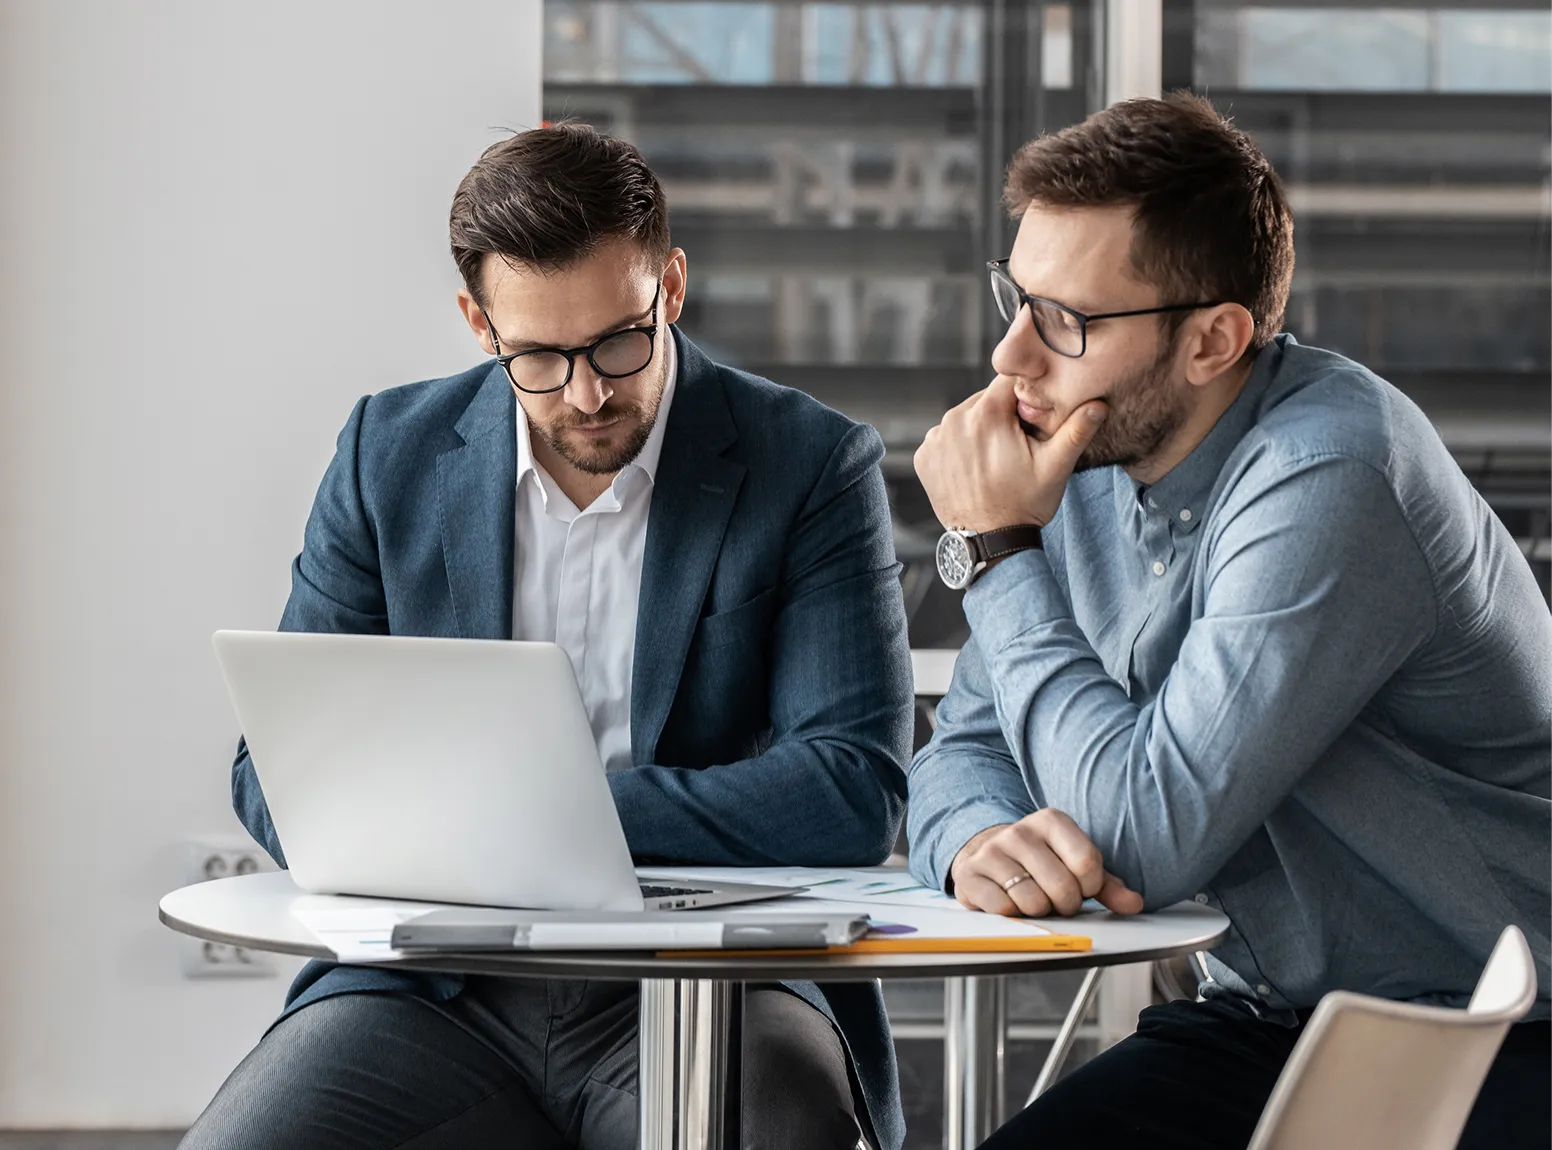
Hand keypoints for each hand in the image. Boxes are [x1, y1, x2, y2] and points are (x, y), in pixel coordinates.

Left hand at [913, 374, 1107, 533]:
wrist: (989, 542)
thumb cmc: (1025, 505)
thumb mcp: (1056, 467)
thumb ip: (1076, 430)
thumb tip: (1099, 404)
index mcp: (986, 414)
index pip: (1008, 381)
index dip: (1024, 396)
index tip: (1031, 417)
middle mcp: (954, 420)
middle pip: (985, 399)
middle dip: (1001, 415)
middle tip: (1016, 445)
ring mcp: (934, 439)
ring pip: (965, 418)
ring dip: (979, 430)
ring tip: (995, 460)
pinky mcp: (923, 456)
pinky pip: (945, 438)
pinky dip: (958, 447)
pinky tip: (974, 468)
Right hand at [949, 810, 1143, 916]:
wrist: (986, 855)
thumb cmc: (1039, 862)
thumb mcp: (1074, 866)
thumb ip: (1107, 885)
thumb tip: (1135, 903)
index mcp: (1051, 821)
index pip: (1088, 863)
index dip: (1089, 887)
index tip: (1081, 887)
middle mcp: (1020, 832)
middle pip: (1062, 888)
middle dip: (1065, 905)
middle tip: (1056, 899)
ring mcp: (992, 852)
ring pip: (1032, 902)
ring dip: (1038, 912)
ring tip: (1032, 898)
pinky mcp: (970, 874)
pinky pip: (1003, 909)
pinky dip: (1012, 914)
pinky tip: (1009, 900)